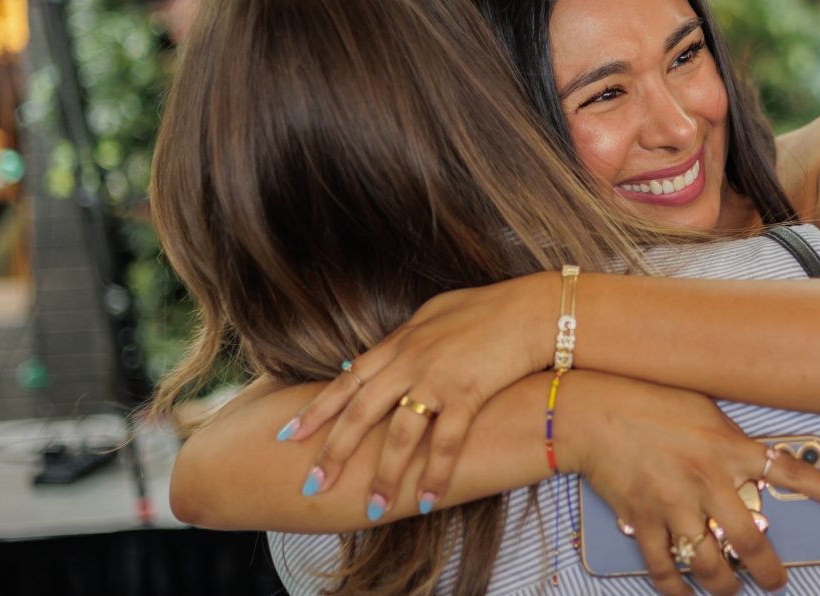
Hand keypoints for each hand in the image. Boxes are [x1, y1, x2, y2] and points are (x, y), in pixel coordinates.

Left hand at [279, 272, 553, 512]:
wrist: (531, 310)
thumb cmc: (489, 310)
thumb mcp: (435, 315)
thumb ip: (406, 338)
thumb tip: (384, 354)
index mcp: (399, 343)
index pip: (346, 381)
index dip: (316, 410)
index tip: (288, 435)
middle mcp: (409, 362)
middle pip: (360, 413)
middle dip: (333, 452)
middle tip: (312, 485)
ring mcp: (437, 378)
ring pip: (400, 435)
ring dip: (384, 475)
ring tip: (372, 508)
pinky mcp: (468, 393)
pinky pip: (445, 442)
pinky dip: (435, 474)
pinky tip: (426, 500)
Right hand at [561, 373, 819, 595]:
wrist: (593, 412)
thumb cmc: (648, 400)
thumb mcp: (702, 409)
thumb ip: (730, 440)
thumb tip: (752, 463)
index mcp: (728, 447)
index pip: (789, 471)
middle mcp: (708, 481)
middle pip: (752, 540)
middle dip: (770, 571)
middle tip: (777, 582)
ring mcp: (675, 506)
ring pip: (712, 564)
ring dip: (727, 587)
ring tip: (733, 591)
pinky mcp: (644, 522)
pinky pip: (666, 569)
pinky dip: (677, 590)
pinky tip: (686, 595)